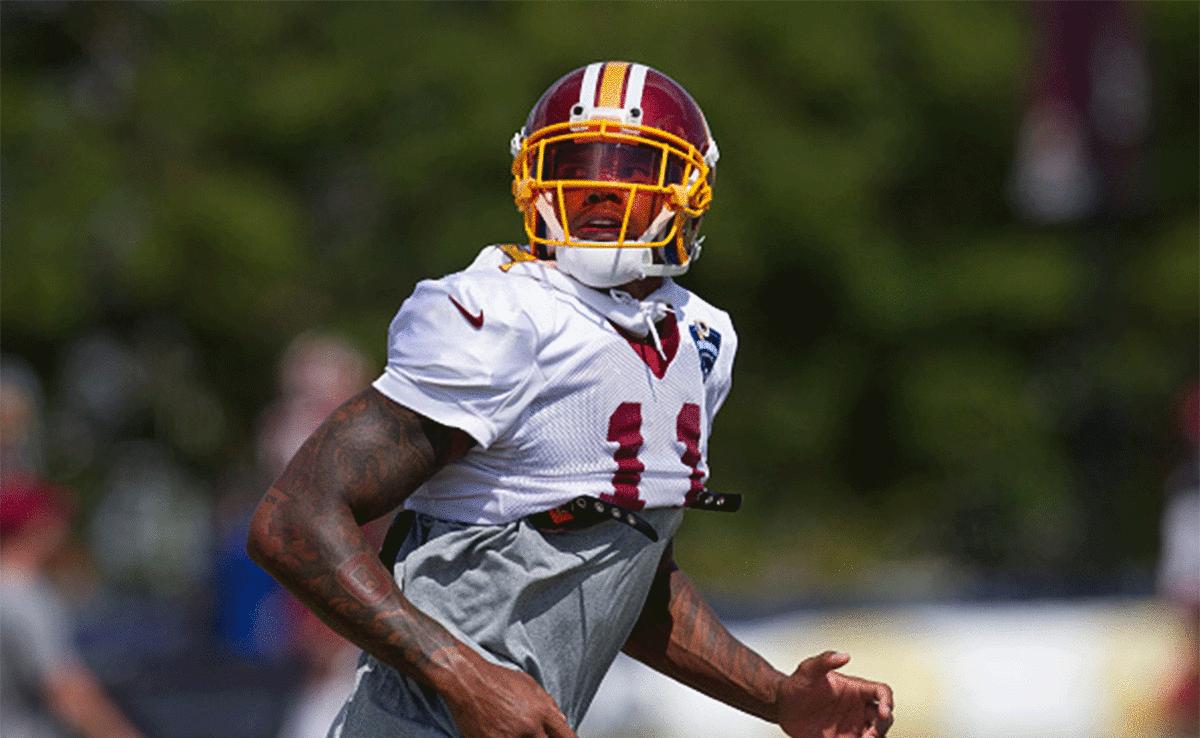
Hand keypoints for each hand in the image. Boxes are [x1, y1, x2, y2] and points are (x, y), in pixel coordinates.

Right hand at [442, 657, 576, 737]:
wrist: (466, 680)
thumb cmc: (495, 679)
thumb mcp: (528, 684)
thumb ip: (548, 703)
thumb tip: (562, 720)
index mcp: (541, 711)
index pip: (566, 736)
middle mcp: (529, 727)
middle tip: (535, 736)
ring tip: (516, 732)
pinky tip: (502, 734)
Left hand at [777, 651, 893, 737]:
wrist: (782, 706)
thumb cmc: (796, 685)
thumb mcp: (808, 670)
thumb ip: (825, 660)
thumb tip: (844, 655)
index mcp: (855, 689)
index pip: (881, 692)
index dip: (887, 700)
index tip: (884, 711)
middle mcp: (858, 707)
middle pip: (883, 717)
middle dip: (882, 725)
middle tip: (870, 734)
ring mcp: (852, 725)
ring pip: (875, 733)